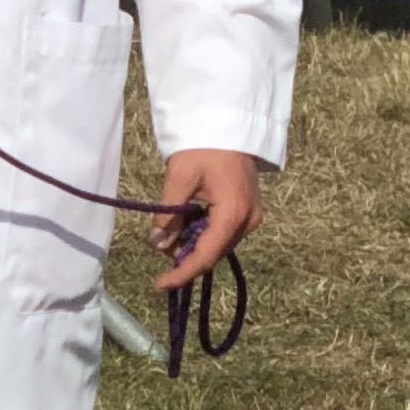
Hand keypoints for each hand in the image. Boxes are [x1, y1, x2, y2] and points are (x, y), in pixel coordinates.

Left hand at [151, 149, 259, 290]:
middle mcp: (248, 221)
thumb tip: (157, 245)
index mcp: (233, 213)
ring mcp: (251, 217)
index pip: (205, 256)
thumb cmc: (203, 147)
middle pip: (213, 254)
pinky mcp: (249, 212)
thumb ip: (168, 215)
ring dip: (193, 245)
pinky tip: (188, 221)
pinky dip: (203, 234)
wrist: (227, 125)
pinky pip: (224, 234)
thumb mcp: (179, 177)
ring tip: (173, 227)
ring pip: (218, 246)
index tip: (159, 285)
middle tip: (160, 242)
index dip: (181, 274)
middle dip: (185, 257)